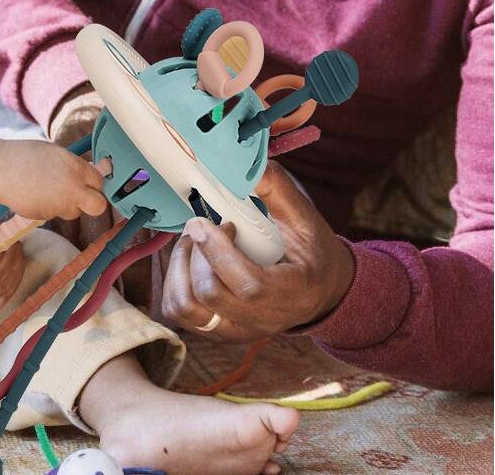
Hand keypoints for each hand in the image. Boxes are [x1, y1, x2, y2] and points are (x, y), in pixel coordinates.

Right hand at [0, 139, 106, 220]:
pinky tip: (36, 195)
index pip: (99, 182)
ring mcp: (59, 204)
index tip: (86, 182)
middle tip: (82, 196)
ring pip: (75, 212)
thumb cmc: (25, 156)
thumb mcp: (56, 154)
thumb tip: (88, 175)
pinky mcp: (46, 215)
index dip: (92, 183)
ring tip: (49, 191)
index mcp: (76, 167)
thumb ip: (74, 167)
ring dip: (68, 205)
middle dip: (93, 203)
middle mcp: (72, 188)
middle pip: (98, 206)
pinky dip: (49, 208)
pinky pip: (55, 214)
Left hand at [161, 160, 354, 341]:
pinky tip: (191, 260)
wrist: (319, 289)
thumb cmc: (309, 250)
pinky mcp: (217, 332)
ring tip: (193, 243)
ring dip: (180, 268)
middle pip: (211, 295)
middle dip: (196, 253)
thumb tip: (242, 163)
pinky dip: (175, 281)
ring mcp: (237, 331)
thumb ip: (275, 188)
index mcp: (293, 292)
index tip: (207, 221)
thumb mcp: (304, 216)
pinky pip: (179, 313)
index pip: (249, 286)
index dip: (220, 252)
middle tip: (202, 226)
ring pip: (187, 309)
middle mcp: (263, 320)